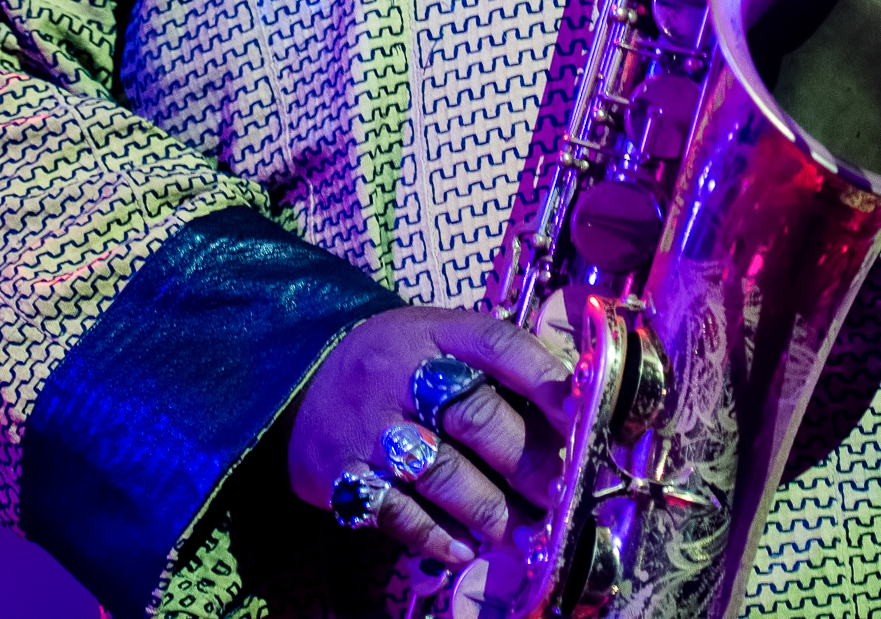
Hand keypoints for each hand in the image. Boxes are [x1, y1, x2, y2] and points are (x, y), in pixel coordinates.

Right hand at [288, 305, 574, 566]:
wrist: (299, 382)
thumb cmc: (393, 363)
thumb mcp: (435, 339)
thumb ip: (490, 366)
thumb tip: (565, 410)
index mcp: (435, 332)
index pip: (498, 343)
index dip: (544, 376)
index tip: (581, 411)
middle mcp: (402, 374)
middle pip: (476, 415)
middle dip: (528, 460)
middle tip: (561, 492)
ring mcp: (371, 426)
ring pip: (442, 471)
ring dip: (490, 509)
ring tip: (524, 533)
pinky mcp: (342, 474)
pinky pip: (396, 511)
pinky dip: (436, 535)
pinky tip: (466, 549)